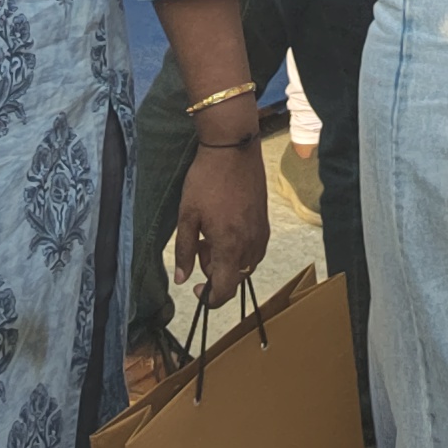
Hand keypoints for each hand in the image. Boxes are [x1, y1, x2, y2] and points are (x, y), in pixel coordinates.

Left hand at [171, 137, 268, 304]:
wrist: (233, 149)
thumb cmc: (206, 180)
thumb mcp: (187, 215)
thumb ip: (185, 250)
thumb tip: (182, 279)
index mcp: (230, 246)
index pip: (225, 290)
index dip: (210, 299)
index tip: (197, 289)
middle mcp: (251, 245)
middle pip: (235, 278)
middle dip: (215, 271)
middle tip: (199, 244)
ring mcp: (261, 233)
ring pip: (246, 264)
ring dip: (227, 260)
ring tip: (211, 234)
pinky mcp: (265, 222)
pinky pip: (254, 249)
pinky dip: (239, 249)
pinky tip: (226, 227)